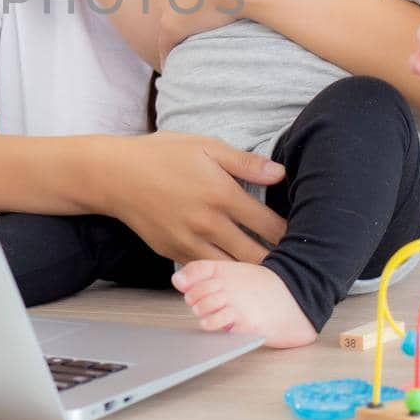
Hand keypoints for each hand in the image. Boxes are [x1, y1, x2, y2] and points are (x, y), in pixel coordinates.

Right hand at [99, 132, 287, 264]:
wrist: (114, 176)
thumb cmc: (161, 155)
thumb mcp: (205, 146)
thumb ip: (244, 162)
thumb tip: (280, 173)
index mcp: (221, 194)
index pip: (269, 225)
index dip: (291, 233)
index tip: (305, 235)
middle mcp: (208, 224)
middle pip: (256, 257)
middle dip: (278, 261)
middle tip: (294, 261)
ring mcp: (189, 243)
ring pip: (232, 271)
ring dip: (251, 273)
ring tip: (270, 272)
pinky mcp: (174, 254)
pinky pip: (207, 271)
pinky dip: (224, 273)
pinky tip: (236, 271)